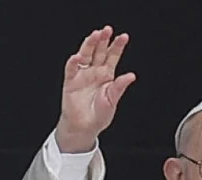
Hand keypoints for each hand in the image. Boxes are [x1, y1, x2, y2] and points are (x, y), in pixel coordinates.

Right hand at [55, 26, 135, 152]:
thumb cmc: (99, 115)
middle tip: (107, 30)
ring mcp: (82, 74)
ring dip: (89, 45)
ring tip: (95, 35)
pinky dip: (73, 62)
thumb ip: (119, 87)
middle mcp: (94, 71)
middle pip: (99, 51)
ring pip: (85, 55)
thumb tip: (131, 75)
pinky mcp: (70, 81)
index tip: (124, 36)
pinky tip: (77, 56)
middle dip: (103, 40)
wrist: (84, 127)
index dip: (117, 46)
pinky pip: (71, 69)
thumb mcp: (112, 101)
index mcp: (107, 75)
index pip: (112, 57)